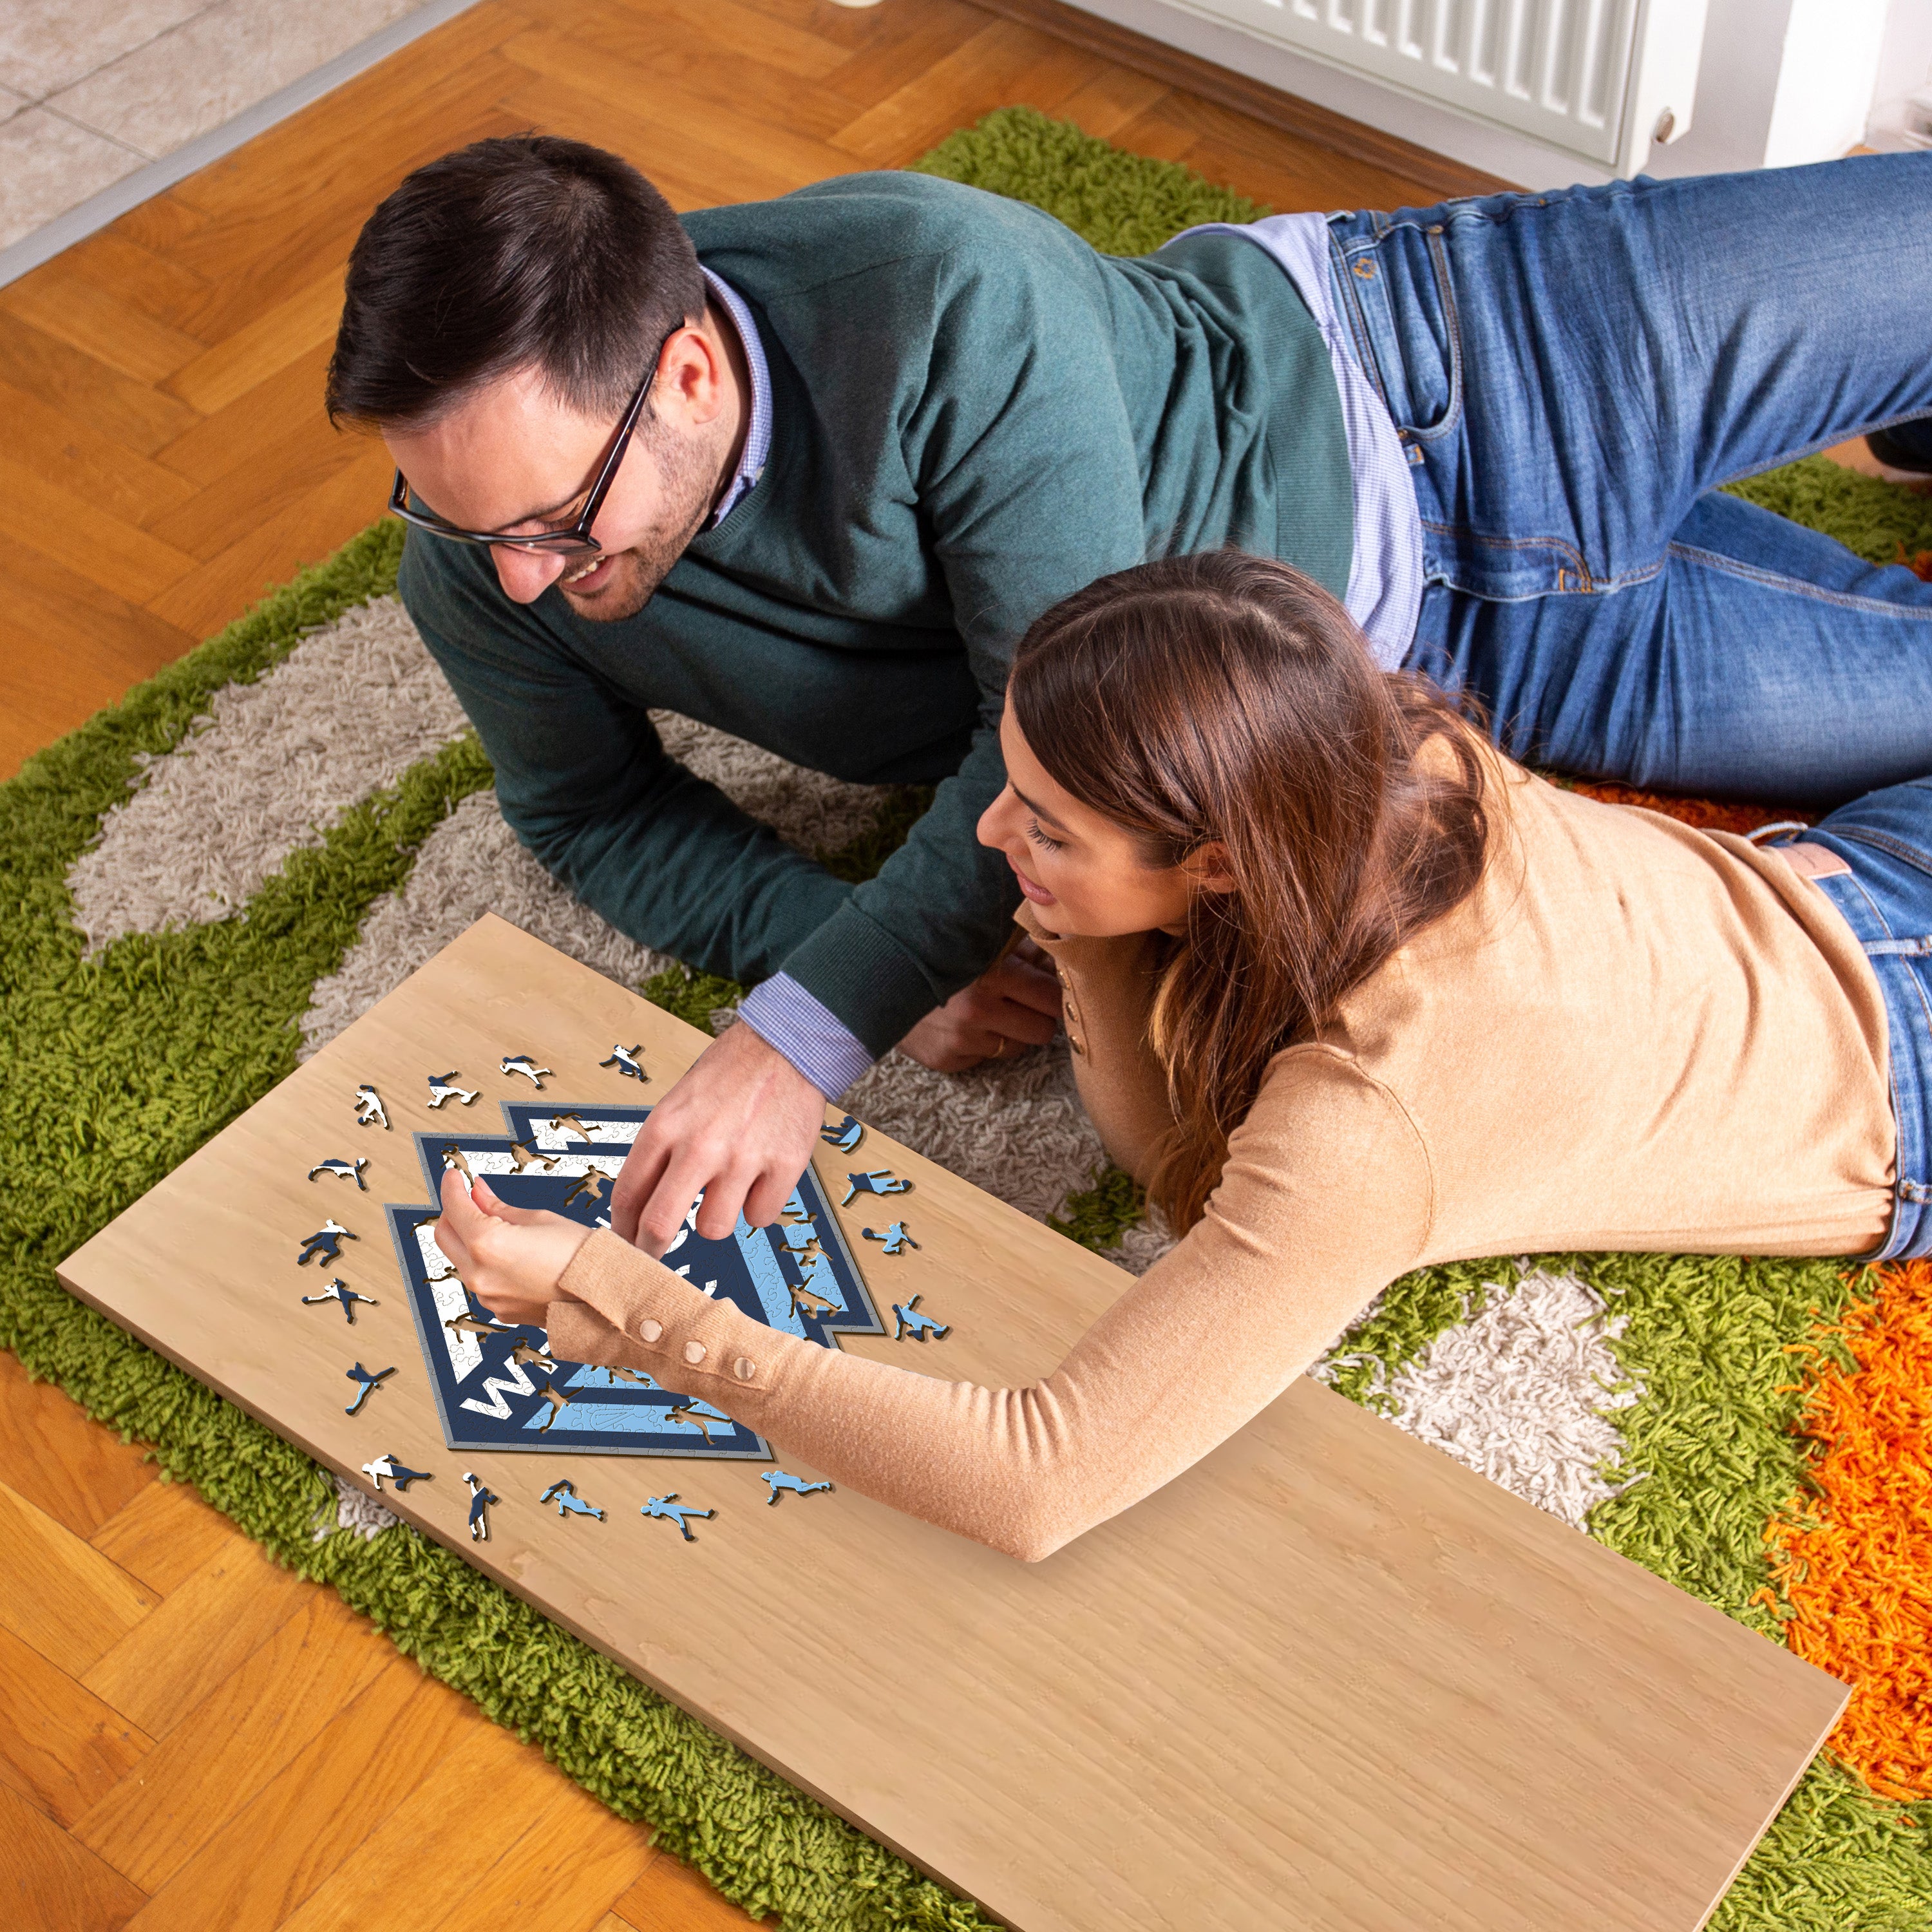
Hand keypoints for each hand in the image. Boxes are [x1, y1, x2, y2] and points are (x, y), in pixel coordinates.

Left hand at [435, 1169, 592, 1325]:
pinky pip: (480, 1279)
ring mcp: (487, 1296)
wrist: (603, 1295)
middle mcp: (479, 1274)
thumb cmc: (579, 1255)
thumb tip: (478, 1193)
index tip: (454, 1176)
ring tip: (498, 1225)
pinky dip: (486, 1262)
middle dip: (453, 1213)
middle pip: (445, 1236)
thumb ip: (499, 1207)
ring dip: (469, 1239)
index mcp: (487, 1244)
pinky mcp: (498, 1309)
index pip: (454, 1208)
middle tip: (470, 1197)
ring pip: (461, 1259)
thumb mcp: (539, 1218)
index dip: (452, 1186)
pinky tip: (509, 1252)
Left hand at [611, 1016, 827, 1254]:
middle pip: (660, 1226)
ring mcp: (742, 1159)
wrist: (786, 1045)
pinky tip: (760, 1179)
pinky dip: (758, 1205)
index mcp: (665, 1127)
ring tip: (726, 1191)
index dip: (622, 1229)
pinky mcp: (784, 1167)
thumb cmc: (730, 1071)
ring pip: (713, 1229)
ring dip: (715, 1218)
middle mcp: (699, 1146)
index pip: (628, 1196)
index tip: (625, 1241)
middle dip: (651, 1250)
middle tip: (655, 1255)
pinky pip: (760, 1217)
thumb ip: (662, 1150)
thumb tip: (644, 1203)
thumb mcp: (678, 1102)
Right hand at [896, 943, 1061, 1072]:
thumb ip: (1023, 950)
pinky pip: (986, 1059)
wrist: (876, 975)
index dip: (1053, 993)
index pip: (1052, 998)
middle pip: (1043, 1030)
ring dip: (1010, 1032)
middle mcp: (978, 1009)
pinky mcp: (946, 1059)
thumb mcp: (980, 941)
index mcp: (993, 972)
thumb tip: (1062, 959)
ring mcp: (961, 1039)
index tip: (1045, 988)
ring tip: (989, 1012)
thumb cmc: (937, 952)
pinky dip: (981, 1045)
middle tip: (1023, 1003)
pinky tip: (963, 1024)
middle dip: (1037, 1016)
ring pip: (1017, 1048)